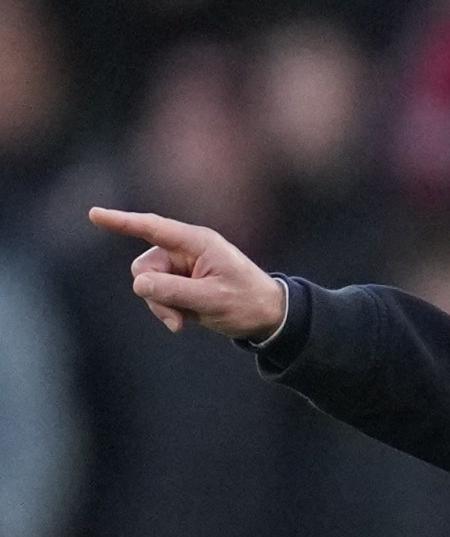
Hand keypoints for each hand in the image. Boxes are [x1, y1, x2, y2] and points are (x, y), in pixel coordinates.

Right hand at [88, 207, 285, 338]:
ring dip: (161, 305)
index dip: (122, 222)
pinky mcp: (180, 283)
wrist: (268, 317)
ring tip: (184, 321)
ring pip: (148, 284)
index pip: (153, 227)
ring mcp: (182, 267)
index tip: (94, 215)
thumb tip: (139, 284)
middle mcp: (186, 250)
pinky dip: (168, 310)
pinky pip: (158, 295)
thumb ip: (174, 291)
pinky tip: (188, 319)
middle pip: (145, 266)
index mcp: (197, 243)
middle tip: (175, 320)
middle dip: (153, 293)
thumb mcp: (212, 300)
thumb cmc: (248, 303)